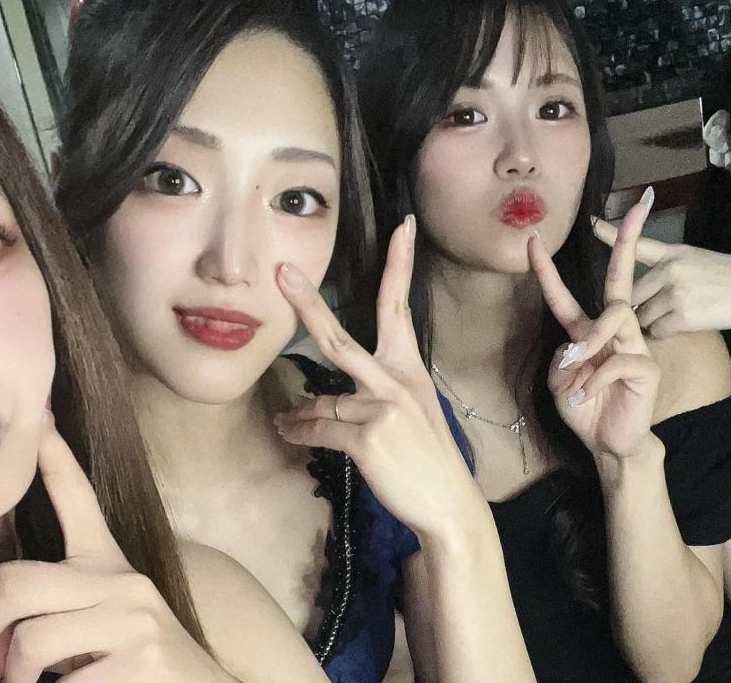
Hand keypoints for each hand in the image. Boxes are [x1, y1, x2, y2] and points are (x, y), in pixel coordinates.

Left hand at [0, 417, 227, 682]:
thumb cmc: (133, 669)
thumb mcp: (90, 632)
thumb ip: (34, 627)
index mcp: (109, 566)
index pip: (79, 500)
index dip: (54, 457)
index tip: (38, 416)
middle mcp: (124, 582)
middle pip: (16, 583)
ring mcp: (136, 620)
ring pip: (30, 641)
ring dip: (7, 679)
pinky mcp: (142, 661)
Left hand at [273, 216, 484, 542]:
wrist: (449, 505)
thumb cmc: (428, 460)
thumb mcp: (414, 413)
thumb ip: (375, 394)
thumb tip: (327, 396)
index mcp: (410, 368)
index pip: (399, 306)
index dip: (399, 264)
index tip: (401, 226)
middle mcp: (395, 380)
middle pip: (340, 339)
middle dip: (307, 306)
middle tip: (282, 272)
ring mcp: (381, 408)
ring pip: (321, 401)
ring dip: (299, 415)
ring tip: (286, 421)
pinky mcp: (366, 438)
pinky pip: (318, 429)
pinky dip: (300, 432)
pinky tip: (289, 432)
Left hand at [529, 188, 660, 461]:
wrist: (611, 443)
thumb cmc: (586, 409)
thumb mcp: (561, 383)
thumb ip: (563, 360)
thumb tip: (575, 347)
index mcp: (588, 332)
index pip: (567, 295)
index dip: (547, 270)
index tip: (534, 240)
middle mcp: (615, 331)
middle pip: (620, 281)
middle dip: (627, 243)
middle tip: (637, 211)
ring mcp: (636, 346)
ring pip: (616, 316)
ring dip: (588, 344)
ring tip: (573, 374)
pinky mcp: (647, 369)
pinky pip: (618, 359)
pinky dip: (594, 378)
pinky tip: (585, 396)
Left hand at [591, 215, 730, 337]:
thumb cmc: (726, 277)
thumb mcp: (695, 258)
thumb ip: (666, 266)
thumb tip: (637, 287)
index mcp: (672, 253)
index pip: (636, 244)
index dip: (612, 234)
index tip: (591, 223)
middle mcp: (670, 269)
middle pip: (631, 294)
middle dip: (637, 305)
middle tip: (656, 308)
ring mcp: (675, 292)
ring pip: (642, 315)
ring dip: (650, 321)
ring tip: (675, 314)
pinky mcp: (682, 315)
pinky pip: (657, 330)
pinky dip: (664, 333)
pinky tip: (682, 325)